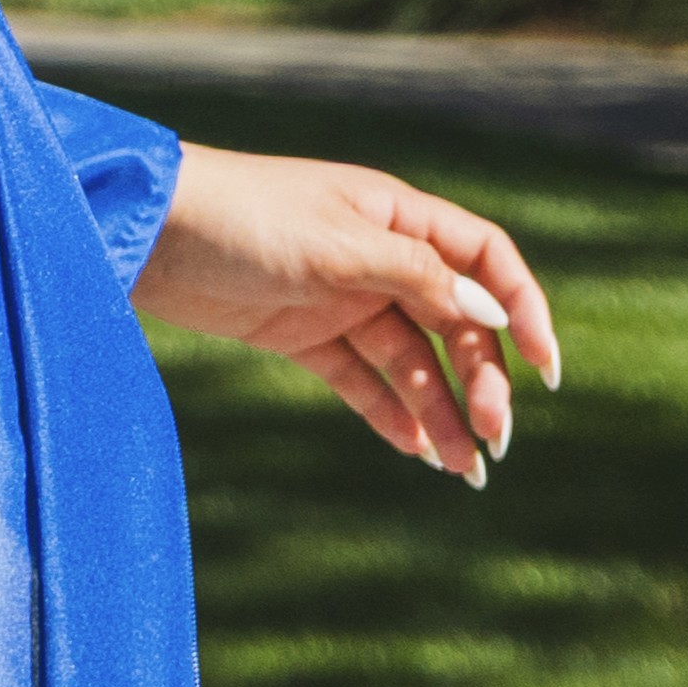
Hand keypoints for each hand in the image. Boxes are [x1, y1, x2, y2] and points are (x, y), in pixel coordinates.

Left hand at [131, 142, 561, 481]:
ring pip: (411, 361)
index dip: (521, 309)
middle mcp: (377, 256)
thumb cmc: (241, 217)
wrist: (143, 233)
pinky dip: (390, 415)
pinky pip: (362, 380)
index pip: (485, 259)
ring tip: (463, 471)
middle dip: (481, 380)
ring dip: (440, 412)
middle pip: (454, 322)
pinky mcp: (300, 335)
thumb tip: (491, 314)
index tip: (545, 368)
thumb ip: (416, 277)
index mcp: (396, 215)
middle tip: (493, 439)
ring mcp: (340, 297)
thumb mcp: (336, 245)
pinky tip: (417, 452)